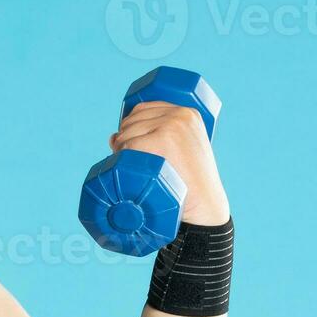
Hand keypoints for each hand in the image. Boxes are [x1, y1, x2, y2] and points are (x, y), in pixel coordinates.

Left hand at [108, 102, 229, 224]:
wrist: (204, 207)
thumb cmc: (189, 185)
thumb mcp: (183, 152)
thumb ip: (157, 138)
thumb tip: (112, 136)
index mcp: (188, 113)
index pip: (144, 109)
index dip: (132, 127)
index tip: (134, 147)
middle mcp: (180, 115)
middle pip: (132, 119)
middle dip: (125, 140)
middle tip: (134, 163)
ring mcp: (171, 126)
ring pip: (127, 132)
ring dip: (121, 151)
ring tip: (136, 169)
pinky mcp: (162, 140)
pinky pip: (128, 145)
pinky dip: (123, 158)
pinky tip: (133, 171)